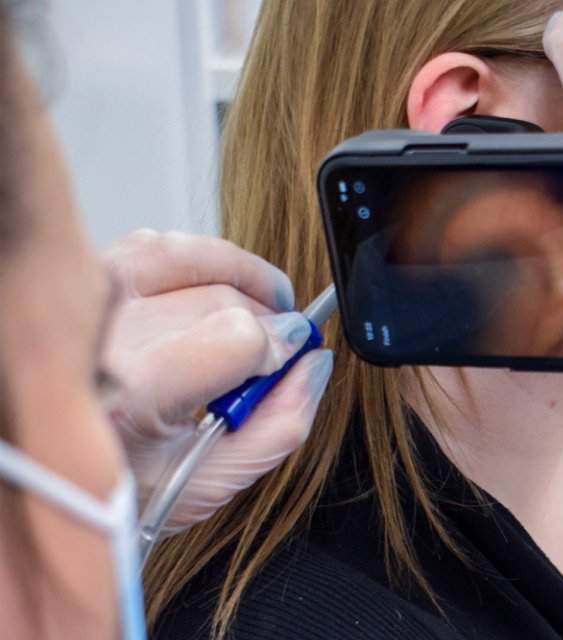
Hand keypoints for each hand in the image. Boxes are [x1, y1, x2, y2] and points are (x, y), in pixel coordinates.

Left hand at [100, 230, 332, 535]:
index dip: (281, 346)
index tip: (294, 360)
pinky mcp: (85, 283)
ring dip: (242, 279)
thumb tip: (315, 365)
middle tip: (276, 356)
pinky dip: (200, 260)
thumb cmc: (124, 489)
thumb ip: (280, 425)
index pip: (236, 336)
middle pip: (223, 298)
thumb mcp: (212, 483)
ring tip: (261, 310)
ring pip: (194, 257)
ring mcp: (89, 303)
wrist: (56, 479)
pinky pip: (158, 244)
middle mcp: (103, 338)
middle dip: (267, 322)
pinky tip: (215, 290)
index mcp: (132, 396)